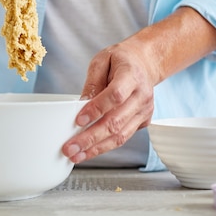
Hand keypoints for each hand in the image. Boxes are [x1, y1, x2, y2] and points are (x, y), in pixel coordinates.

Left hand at [62, 39, 156, 163]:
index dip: (96, 110)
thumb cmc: (121, 60)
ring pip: (121, 135)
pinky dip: (106, 146)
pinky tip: (90, 150)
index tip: (78, 120)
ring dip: (97, 148)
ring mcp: (144, 110)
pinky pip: (124, 136)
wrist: (144, 63)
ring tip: (77, 155)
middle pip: (116, 121)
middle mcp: (141, 95)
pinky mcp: (143, 121)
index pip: (115, 96)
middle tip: (71, 147)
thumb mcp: (102, 60)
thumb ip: (92, 82)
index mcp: (131, 75)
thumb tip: (81, 104)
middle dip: (91, 138)